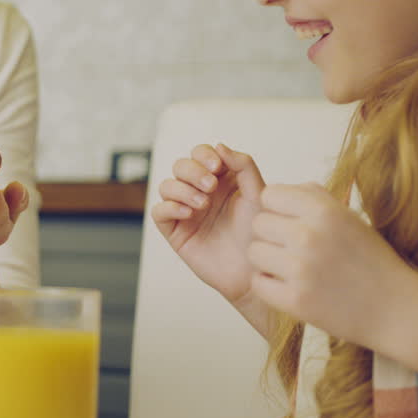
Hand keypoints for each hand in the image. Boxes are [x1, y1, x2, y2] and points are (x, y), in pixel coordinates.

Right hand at [152, 143, 263, 304]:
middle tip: (211, 186)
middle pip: (181, 166)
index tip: (217, 167)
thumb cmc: (259, 235)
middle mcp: (200, 192)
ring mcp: (186, 210)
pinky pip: (159, 211)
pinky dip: (170, 207)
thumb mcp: (257, 195)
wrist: (254, 271)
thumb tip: (219, 146)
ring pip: (167, 185)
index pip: (201, 154)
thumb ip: (243, 166)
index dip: (204, 155)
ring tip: (203, 204)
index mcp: (220, 179)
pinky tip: (189, 214)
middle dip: (193, 171)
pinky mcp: (175, 231)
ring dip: (183, 189)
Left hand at [249, 182, 416, 344]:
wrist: (397, 309)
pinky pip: (258, 283)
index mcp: (324, 211)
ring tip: (293, 269)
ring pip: (254, 252)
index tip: (292, 223)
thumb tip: (274, 191)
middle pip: (258, 223)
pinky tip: (291, 287)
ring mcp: (300, 270)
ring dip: (268, 262)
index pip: (269, 195)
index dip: (278, 209)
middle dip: (272, 236)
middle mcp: (309, 236)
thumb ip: (313, 198)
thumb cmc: (371, 260)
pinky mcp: (295, 301)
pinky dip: (270, 286)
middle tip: (293, 250)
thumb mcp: (349, 218)